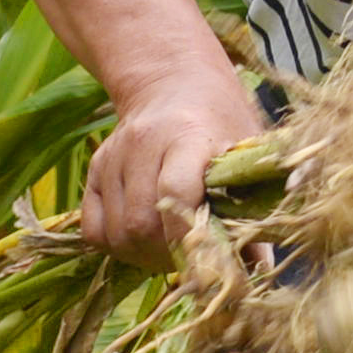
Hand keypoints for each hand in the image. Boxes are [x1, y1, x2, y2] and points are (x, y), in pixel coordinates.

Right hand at [80, 59, 262, 263]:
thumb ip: (252, 210)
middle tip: (191, 261)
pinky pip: (93, 229)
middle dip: (166, 256)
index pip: (175, 192)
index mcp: (188, 136)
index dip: (186, 236)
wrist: (173, 83)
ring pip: (116, 232)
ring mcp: (113, 157)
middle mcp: (143, 144)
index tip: (206, 264)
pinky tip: (142, 242)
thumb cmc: (221, 124)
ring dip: (143, 256)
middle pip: (141, 222)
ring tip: (169, 251)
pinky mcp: (95, 170)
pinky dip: (117, 247)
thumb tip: (259, 269)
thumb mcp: (246, 154)